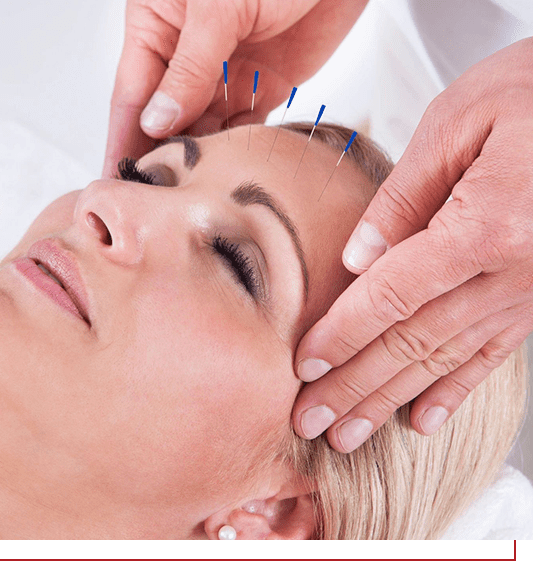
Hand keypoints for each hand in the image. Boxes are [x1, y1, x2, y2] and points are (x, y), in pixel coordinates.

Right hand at [101, 0, 367, 177]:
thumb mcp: (218, 7)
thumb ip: (189, 70)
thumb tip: (157, 122)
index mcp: (157, 24)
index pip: (132, 93)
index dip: (122, 138)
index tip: (113, 179)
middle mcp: (188, 51)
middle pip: (165, 116)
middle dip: (159, 154)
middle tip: (153, 200)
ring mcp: (226, 69)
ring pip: (204, 125)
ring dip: (199, 156)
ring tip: (189, 192)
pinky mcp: (264, 81)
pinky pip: (244, 122)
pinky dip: (237, 145)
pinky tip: (227, 170)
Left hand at [292, 38, 532, 451]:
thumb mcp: (460, 121)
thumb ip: (405, 194)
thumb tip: (359, 256)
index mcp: (486, 227)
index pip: (392, 298)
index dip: (342, 336)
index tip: (304, 366)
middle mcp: (511, 273)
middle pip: (412, 342)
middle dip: (355, 386)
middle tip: (311, 422)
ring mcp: (529, 291)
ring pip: (445, 359)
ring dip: (392, 400)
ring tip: (350, 433)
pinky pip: (492, 355)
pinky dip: (454, 390)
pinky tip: (423, 418)